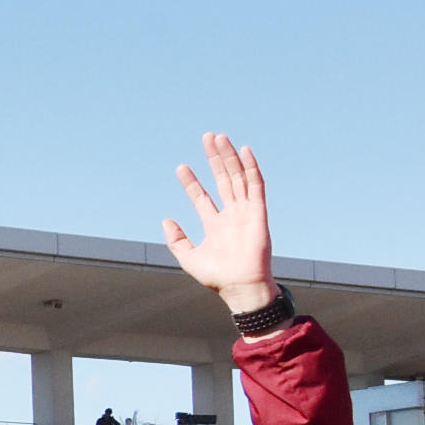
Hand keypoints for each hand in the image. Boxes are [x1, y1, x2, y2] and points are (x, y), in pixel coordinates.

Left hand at [162, 133, 280, 321]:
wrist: (240, 286)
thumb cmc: (217, 276)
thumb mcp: (188, 257)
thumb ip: (176, 239)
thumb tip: (166, 220)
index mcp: (215, 224)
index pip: (202, 196)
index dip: (191, 182)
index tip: (181, 167)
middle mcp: (231, 214)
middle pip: (222, 179)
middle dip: (214, 158)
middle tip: (206, 138)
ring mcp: (246, 211)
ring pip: (237, 177)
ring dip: (228, 157)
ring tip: (218, 138)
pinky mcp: (259, 212)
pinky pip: (255, 185)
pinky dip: (250, 167)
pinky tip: (244, 150)